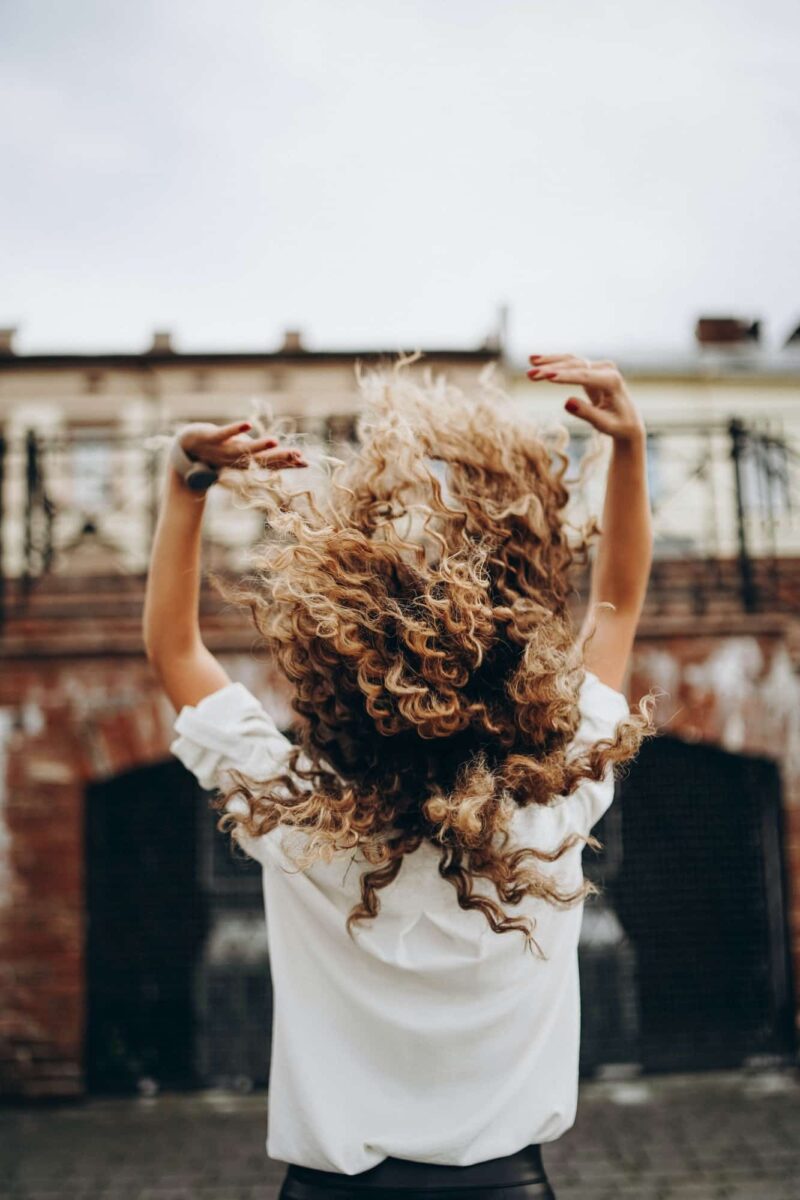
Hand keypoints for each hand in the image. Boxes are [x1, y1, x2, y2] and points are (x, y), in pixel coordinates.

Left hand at [179, 421, 307, 469]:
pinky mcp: (211, 438)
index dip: (288, 464)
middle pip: (261, 459)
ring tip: (275, 441)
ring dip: (260, 446)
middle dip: (280, 457)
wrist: (186, 448)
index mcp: (246, 464)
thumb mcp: (242, 453)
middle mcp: (236, 460)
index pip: (271, 464)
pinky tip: (248, 424)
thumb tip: (283, 455)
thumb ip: (262, 454)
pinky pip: (224, 434)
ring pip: (244, 449)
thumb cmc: (219, 450)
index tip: (306, 463)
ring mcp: (223, 450)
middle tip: (299, 456)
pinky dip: (235, 429)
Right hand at [527, 354, 644, 442]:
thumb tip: (567, 402)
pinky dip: (553, 361)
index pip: (585, 376)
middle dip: (552, 370)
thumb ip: (587, 413)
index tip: (547, 378)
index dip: (565, 377)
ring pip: (570, 361)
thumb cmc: (617, 425)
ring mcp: (598, 367)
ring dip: (549, 363)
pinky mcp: (590, 368)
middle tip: (530, 375)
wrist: (628, 421)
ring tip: (530, 365)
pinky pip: (569, 363)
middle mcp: (606, 369)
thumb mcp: (604, 425)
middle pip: (575, 365)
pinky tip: (535, 359)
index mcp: (612, 381)